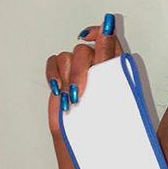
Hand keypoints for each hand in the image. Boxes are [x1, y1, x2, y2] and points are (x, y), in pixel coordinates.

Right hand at [45, 13, 124, 137]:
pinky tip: (58, 90)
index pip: (108, 38)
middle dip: (80, 71)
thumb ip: (107, 55)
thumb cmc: (105, 119)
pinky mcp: (62, 78)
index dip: (98, 33)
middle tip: (80, 92)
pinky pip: (53, 62)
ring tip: (73, 99)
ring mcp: (78, 71)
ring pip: (67, 56)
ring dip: (68, 77)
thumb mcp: (110, 85)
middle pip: (84, 50)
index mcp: (115, 65)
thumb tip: (108, 29)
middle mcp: (96, 66)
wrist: (88, 139)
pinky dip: (53, 75)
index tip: (88, 38)